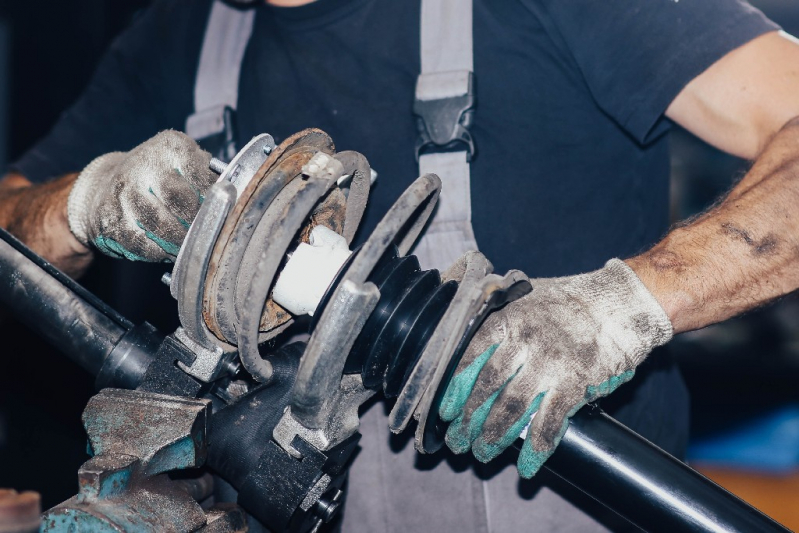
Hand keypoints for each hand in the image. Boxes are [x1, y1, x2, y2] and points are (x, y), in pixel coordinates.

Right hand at [66, 130, 216, 261]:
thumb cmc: (158, 176)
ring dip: (181, 241)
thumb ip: (209, 175)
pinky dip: (160, 252)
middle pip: (179, 199)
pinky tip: (169, 250)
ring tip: (192, 245)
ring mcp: (124, 193)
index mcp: (170, 147)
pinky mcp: (112, 220)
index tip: (224, 210)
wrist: (104, 186)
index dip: (214, 198)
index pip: (200, 174)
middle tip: (209, 232)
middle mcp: (143, 165)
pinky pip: (143, 244)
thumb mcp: (185, 162)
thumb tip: (236, 196)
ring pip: (161, 225)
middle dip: (198, 221)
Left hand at [438, 259, 672, 477]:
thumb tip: (467, 340)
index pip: (470, 355)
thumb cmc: (570, 300)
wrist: (623, 302)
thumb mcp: (526, 296)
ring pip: (512, 407)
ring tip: (482, 453)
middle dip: (469, 418)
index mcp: (507, 318)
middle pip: (487, 386)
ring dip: (494, 435)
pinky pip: (550, 422)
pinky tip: (526, 466)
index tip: (445, 410)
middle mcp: (524, 341)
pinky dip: (537, 448)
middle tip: (456, 441)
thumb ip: (498, 317)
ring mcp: (549, 364)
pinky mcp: (575, 384)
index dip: (455, 386)